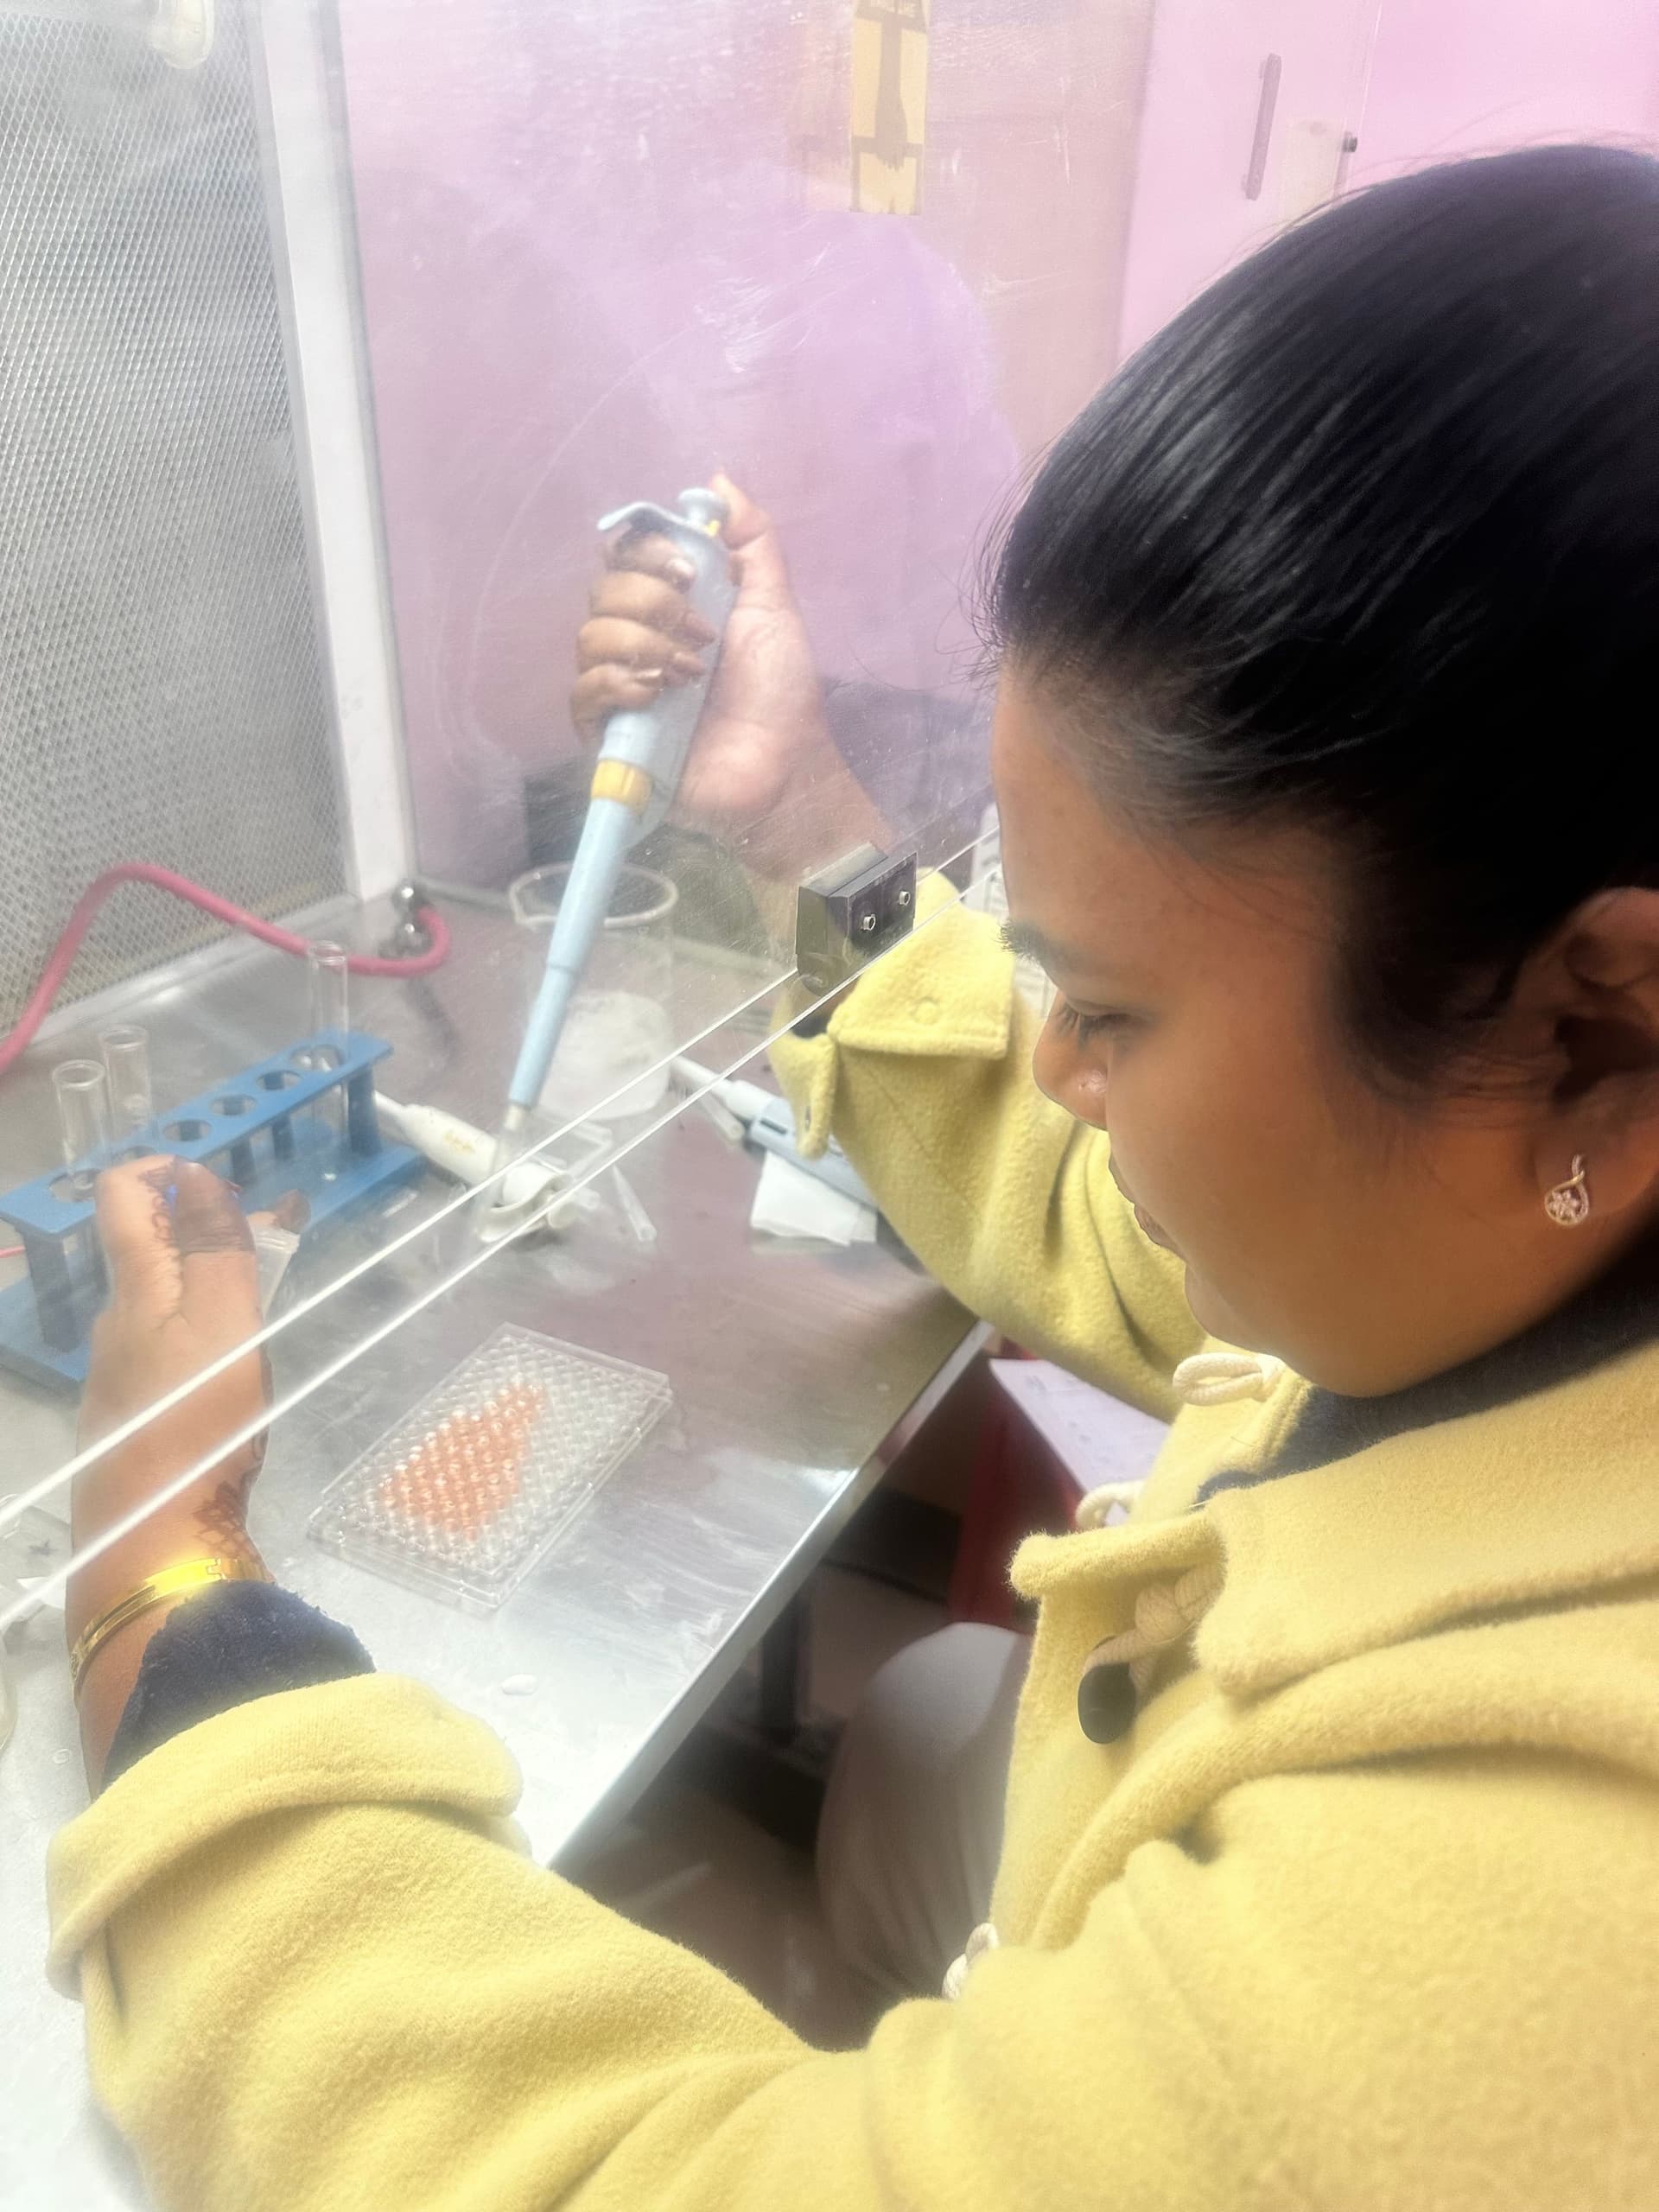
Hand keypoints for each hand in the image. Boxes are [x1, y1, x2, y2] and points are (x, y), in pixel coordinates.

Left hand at [68, 1159, 283, 1777]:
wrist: (158, 1545)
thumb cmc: (196, 1423)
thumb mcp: (222, 1321)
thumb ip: (215, 1247)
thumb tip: (199, 1177)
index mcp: (132, 1288)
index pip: (123, 1195)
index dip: (167, 1169)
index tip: (229, 1180)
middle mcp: (115, 1322)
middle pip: (149, 1247)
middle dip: (209, 1222)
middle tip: (278, 1227)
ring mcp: (122, 1373)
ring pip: (164, 1298)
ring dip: (214, 1275)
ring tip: (274, 1285)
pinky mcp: (140, 1418)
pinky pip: (171, 1345)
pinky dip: (208, 1326)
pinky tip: (242, 1357)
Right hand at [571, 473, 886, 877]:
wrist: (786, 767)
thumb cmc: (781, 692)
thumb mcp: (773, 603)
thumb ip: (752, 540)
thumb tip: (716, 481)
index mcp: (668, 604)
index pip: (623, 556)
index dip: (644, 552)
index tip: (687, 570)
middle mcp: (636, 639)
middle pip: (603, 592)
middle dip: (652, 604)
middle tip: (704, 637)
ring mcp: (619, 687)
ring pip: (590, 637)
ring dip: (644, 645)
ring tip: (691, 676)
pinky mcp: (608, 734)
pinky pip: (583, 692)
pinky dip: (619, 683)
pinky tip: (658, 697)